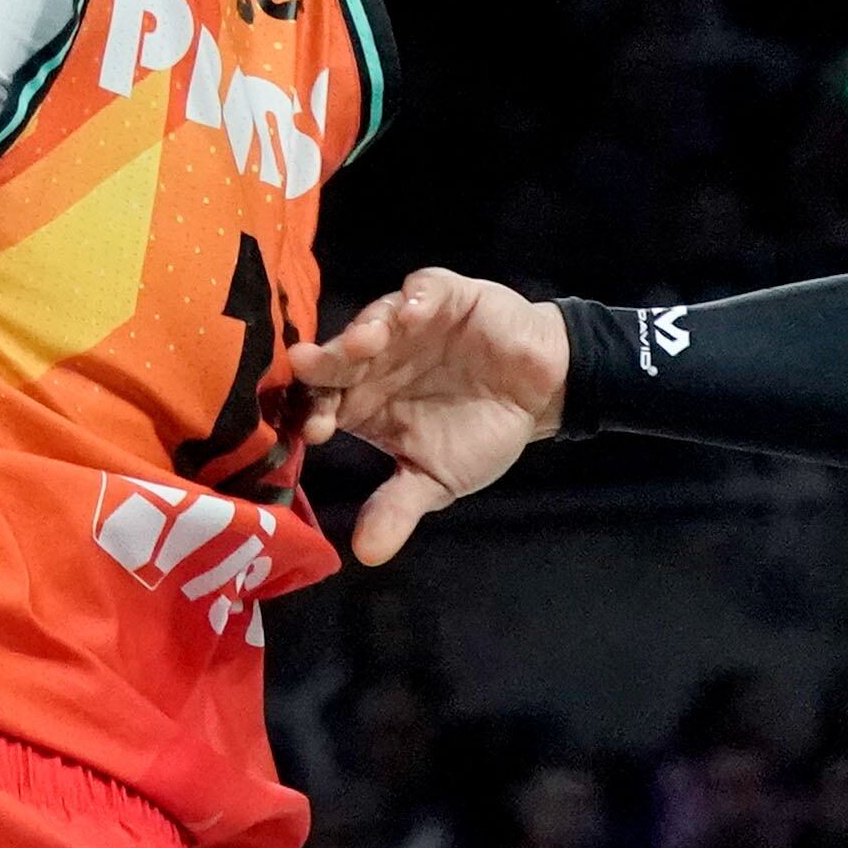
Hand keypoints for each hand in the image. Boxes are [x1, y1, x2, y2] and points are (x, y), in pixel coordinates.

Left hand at [287, 268, 569, 567]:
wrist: (538, 391)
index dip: (313, 415)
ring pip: (372, 320)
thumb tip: (366, 556)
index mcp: (358, 400)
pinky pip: (421, 291)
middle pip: (334, 358)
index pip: (320, 404)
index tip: (314, 431)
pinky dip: (416, 299)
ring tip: (364, 341)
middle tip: (309, 367)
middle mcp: (370, 358)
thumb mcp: (438, 477)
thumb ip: (398, 507)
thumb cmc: (477, 430)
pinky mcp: (439, 296)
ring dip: (364, 328)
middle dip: (321, 363)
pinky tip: (414, 313)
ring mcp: (402, 324)